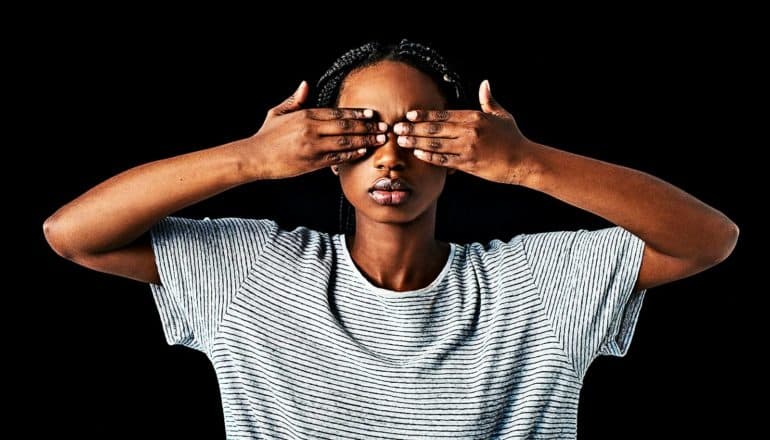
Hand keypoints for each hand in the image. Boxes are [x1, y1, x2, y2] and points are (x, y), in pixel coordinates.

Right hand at [250, 81, 387, 179]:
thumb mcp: (278, 113)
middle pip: (345, 126)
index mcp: (305, 115)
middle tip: (383, 127)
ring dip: (365, 140)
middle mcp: (311, 129)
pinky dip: (351, 154)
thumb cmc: (267, 136)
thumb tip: (305, 84)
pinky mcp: (312, 162)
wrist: (255, 157)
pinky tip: (363, 152)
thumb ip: (295, 100)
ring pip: (345, 142)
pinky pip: (336, 157)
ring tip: (379, 139)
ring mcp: (313, 146)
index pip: (336, 113)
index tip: (371, 114)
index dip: (356, 113)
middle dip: (367, 127)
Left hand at [393, 80, 531, 184]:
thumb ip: (489, 100)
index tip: (409, 115)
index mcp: (474, 117)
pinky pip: (444, 160)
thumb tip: (485, 83)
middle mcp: (469, 131)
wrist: (523, 161)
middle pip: (435, 129)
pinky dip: (430, 157)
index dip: (424, 116)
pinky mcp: (468, 164)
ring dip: (416, 143)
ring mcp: (467, 148)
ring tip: (401, 141)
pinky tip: (417, 155)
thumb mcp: (502, 115)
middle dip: (413, 129)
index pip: (443, 115)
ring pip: (435, 144)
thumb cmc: (513, 138)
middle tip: (396, 128)